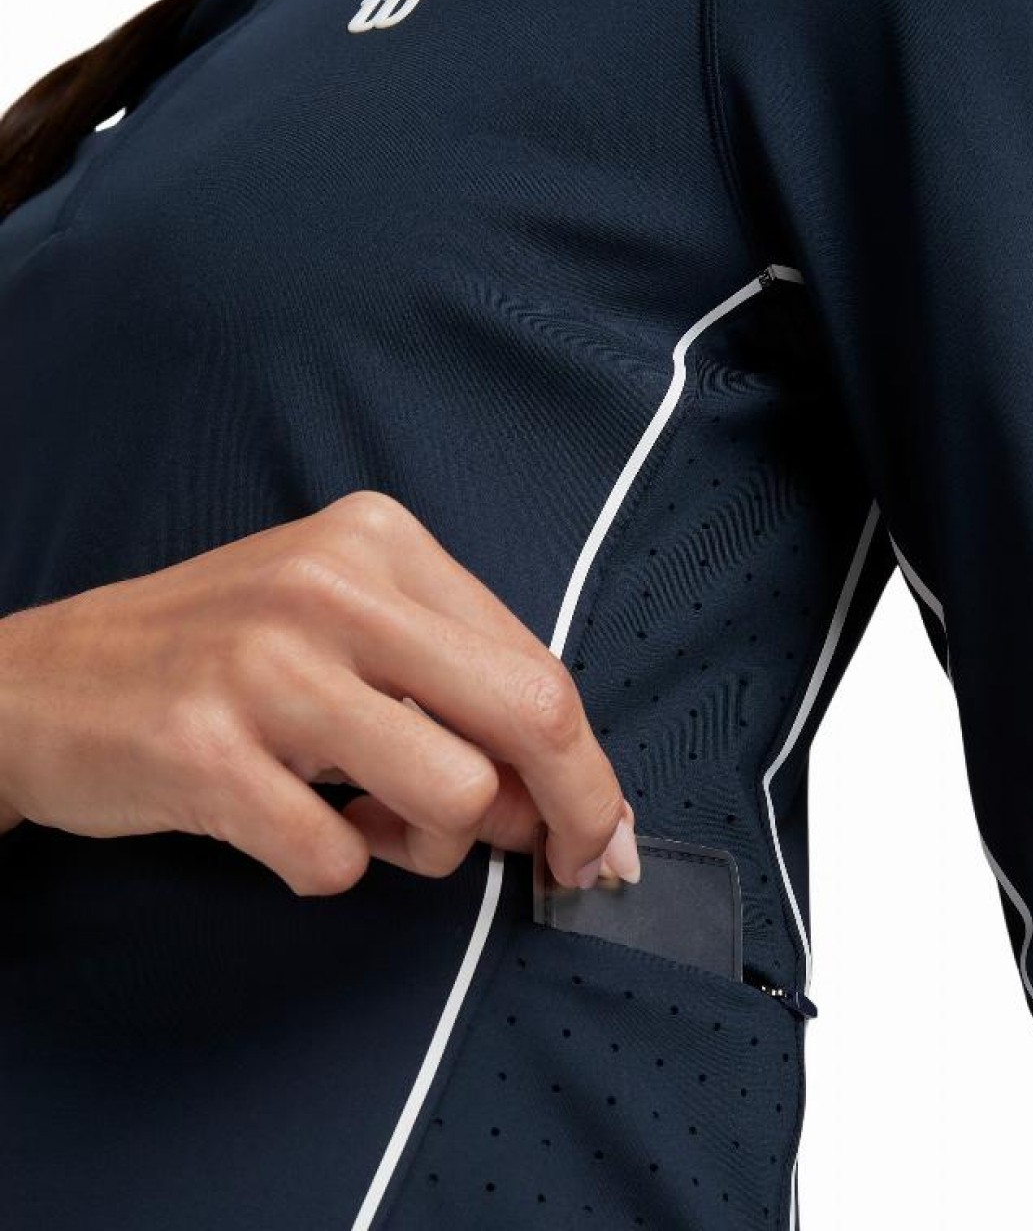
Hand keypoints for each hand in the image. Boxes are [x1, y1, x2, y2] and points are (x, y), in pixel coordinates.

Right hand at [0, 490, 640, 894]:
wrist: (38, 682)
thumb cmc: (222, 657)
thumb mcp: (346, 625)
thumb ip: (456, 684)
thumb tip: (554, 796)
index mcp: (382, 542)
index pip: (539, 666)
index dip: (589, 768)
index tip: (598, 833)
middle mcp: (333, 587)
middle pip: (532, 716)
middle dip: (570, 812)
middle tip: (557, 864)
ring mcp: (266, 665)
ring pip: (454, 796)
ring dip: (430, 847)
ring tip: (370, 823)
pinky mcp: (205, 751)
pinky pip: (338, 862)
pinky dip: (332, 868)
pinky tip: (291, 827)